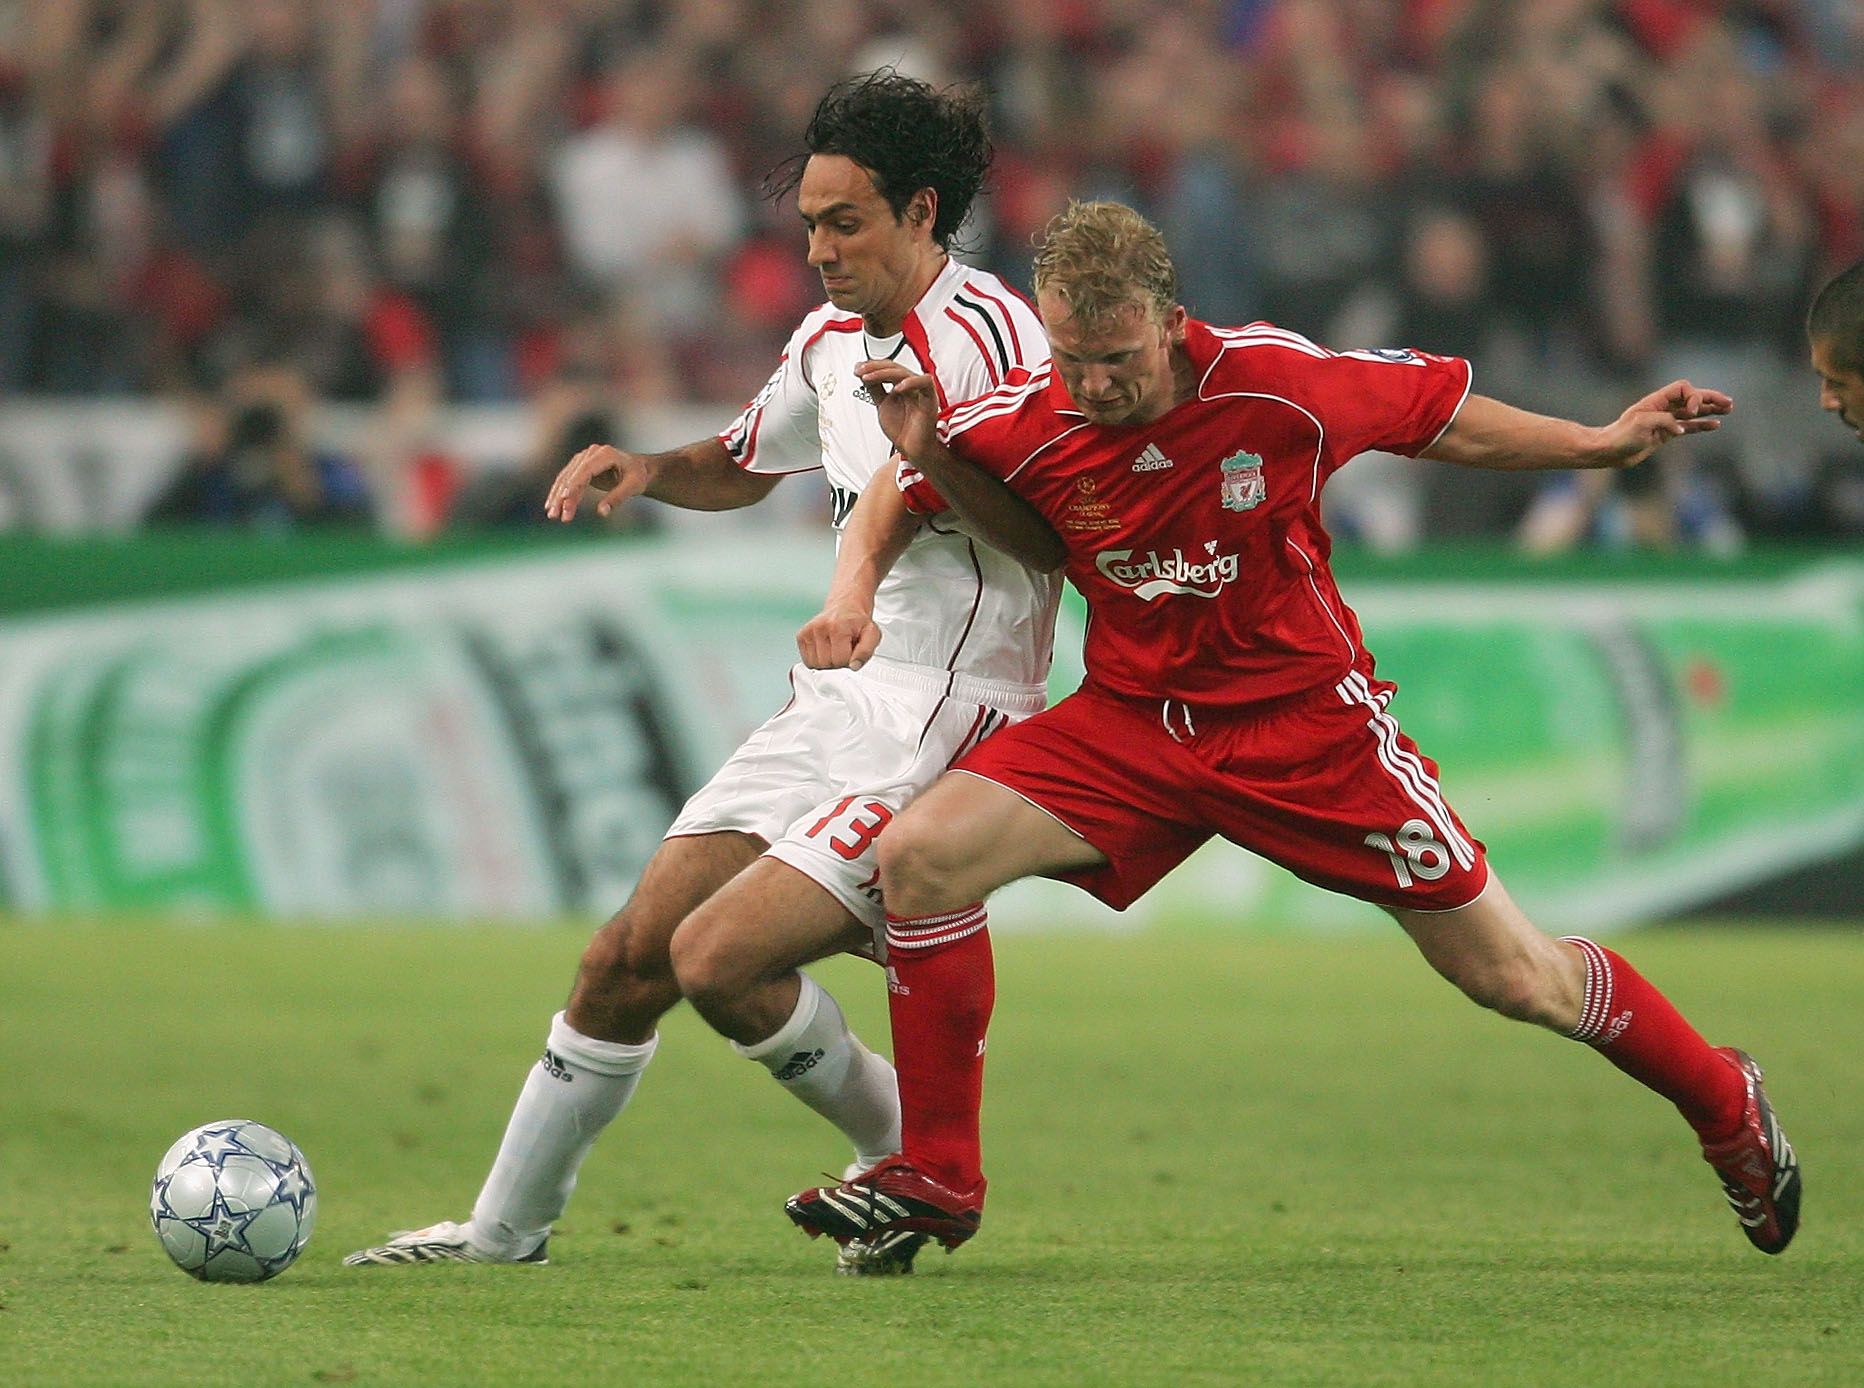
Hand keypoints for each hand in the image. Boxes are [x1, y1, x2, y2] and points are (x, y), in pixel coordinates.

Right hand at [544, 443, 652, 520]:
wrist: (638, 468)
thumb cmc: (638, 476)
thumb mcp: (634, 487)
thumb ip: (618, 498)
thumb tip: (602, 512)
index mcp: (605, 454)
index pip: (586, 469)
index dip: (574, 483)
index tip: (565, 498)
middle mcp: (591, 453)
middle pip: (573, 475)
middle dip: (564, 496)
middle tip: (557, 516)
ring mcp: (583, 458)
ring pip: (566, 478)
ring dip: (557, 497)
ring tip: (552, 516)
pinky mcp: (579, 466)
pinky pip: (566, 480)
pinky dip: (559, 493)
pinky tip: (551, 506)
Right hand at [797, 601, 880, 670]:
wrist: (846, 606)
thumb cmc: (858, 622)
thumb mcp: (872, 634)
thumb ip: (866, 652)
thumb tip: (854, 666)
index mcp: (838, 626)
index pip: (841, 661)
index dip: (850, 660)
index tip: (852, 648)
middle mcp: (820, 627)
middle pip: (827, 664)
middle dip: (838, 662)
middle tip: (844, 648)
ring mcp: (808, 631)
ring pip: (815, 665)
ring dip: (827, 662)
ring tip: (835, 648)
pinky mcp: (801, 636)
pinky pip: (807, 662)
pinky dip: (817, 660)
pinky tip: (825, 648)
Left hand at [855, 359, 938, 458]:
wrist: (913, 450)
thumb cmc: (903, 430)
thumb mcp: (882, 405)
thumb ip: (875, 389)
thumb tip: (863, 373)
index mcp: (902, 386)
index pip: (888, 367)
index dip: (872, 366)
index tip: (857, 369)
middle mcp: (911, 386)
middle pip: (894, 366)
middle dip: (874, 367)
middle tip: (860, 371)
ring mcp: (920, 392)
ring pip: (904, 372)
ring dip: (884, 373)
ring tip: (869, 378)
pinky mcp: (930, 400)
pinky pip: (925, 382)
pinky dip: (911, 382)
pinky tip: (897, 389)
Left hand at [1597, 380, 1732, 468]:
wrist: (1609, 452)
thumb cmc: (1620, 436)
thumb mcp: (1641, 424)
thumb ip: (1664, 422)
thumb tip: (1681, 429)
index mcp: (1656, 400)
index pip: (1683, 389)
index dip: (1694, 397)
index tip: (1692, 412)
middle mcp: (1662, 408)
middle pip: (1692, 397)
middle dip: (1710, 398)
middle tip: (1729, 402)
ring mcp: (1665, 421)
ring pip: (1693, 412)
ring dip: (1710, 410)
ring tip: (1729, 409)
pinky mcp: (1666, 434)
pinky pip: (1688, 426)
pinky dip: (1702, 425)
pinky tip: (1716, 425)